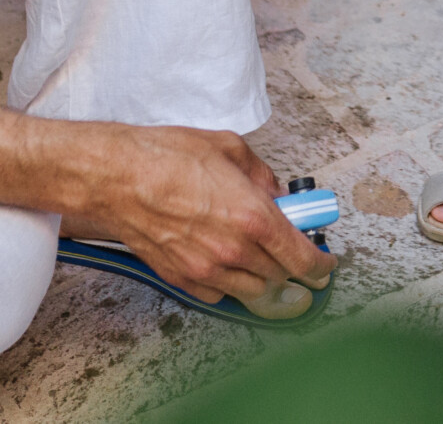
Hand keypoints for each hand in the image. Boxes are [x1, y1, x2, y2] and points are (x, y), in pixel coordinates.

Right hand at [77, 126, 333, 304]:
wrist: (117, 178)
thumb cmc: (167, 157)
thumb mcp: (229, 149)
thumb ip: (262, 175)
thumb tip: (277, 194)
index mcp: (254, 217)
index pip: (303, 259)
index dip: (321, 266)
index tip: (326, 264)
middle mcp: (234, 251)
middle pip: (281, 278)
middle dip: (293, 267)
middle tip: (291, 249)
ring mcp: (207, 271)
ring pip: (253, 292)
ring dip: (264, 278)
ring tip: (260, 255)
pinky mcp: (182, 279)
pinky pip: (220, 294)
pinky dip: (231, 283)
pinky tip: (226, 262)